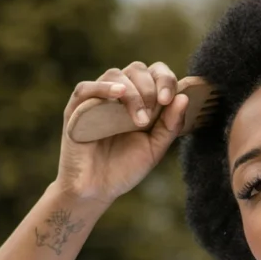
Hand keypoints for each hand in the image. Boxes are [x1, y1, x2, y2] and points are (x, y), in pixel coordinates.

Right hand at [56, 60, 188, 205]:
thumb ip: (170, 126)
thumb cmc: (125, 168)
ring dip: (133, 93)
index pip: (155, 74)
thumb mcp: (154, 149)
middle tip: (152, 115)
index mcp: (140, 101)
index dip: (165, 79)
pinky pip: (86, 88)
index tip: (169, 99)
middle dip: (150, 87)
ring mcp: (98, 99)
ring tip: (139, 120)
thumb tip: (184, 98)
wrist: (98, 189)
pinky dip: (103, 88)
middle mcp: (119, 95)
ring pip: (115, 75)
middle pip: (137, 69)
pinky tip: (118, 94)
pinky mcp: (76, 109)